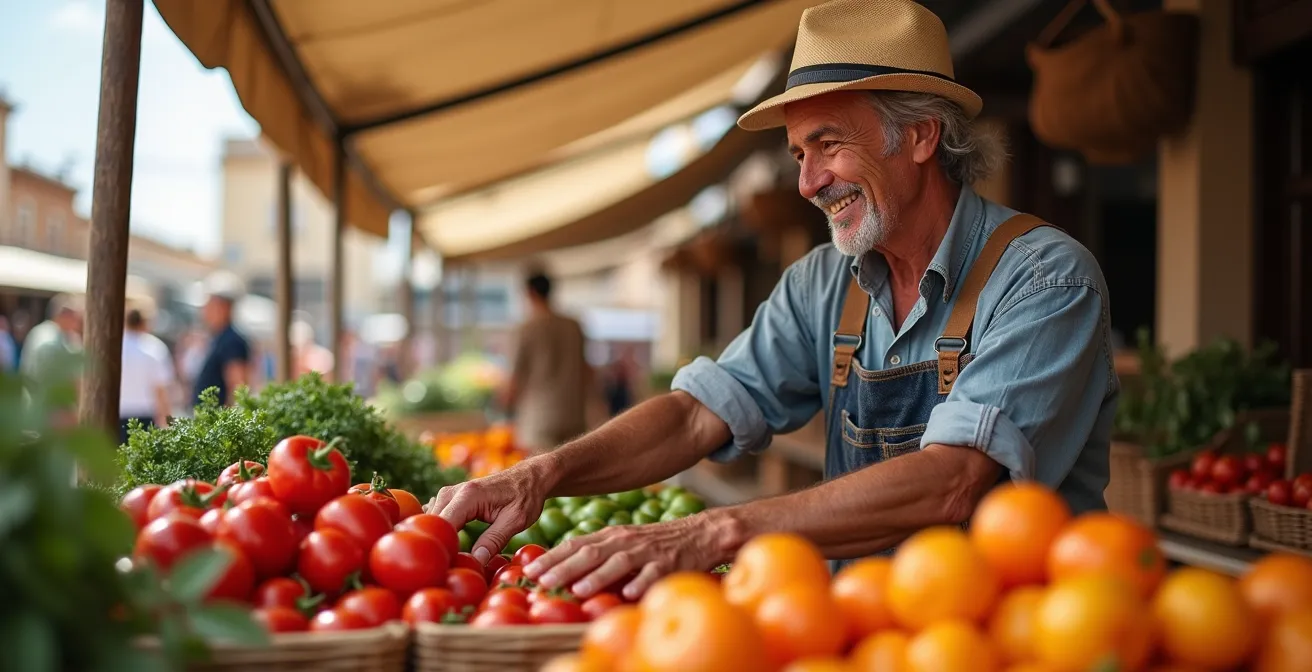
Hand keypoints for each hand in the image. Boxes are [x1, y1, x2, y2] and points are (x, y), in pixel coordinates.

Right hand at [425, 464, 548, 563]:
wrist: (530, 477)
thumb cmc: (526, 496)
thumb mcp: (516, 520)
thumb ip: (494, 541)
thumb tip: (476, 562)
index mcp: (468, 496)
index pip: (442, 526)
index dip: (442, 547)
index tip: (448, 567)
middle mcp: (452, 492)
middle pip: (432, 525)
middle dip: (437, 545)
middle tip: (447, 567)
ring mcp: (448, 494)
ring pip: (431, 522)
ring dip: (437, 539)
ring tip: (448, 559)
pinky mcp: (449, 499)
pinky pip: (436, 518)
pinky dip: (439, 532)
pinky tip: (447, 546)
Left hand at [522, 514, 722, 600]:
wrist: (700, 534)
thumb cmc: (656, 544)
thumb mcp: (624, 543)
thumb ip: (600, 554)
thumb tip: (567, 574)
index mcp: (612, 536)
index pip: (575, 544)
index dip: (552, 557)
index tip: (529, 570)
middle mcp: (625, 540)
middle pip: (590, 553)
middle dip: (564, 568)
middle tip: (542, 582)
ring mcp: (647, 551)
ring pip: (618, 562)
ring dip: (597, 576)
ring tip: (578, 590)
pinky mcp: (669, 562)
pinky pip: (653, 573)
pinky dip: (640, 583)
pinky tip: (628, 594)